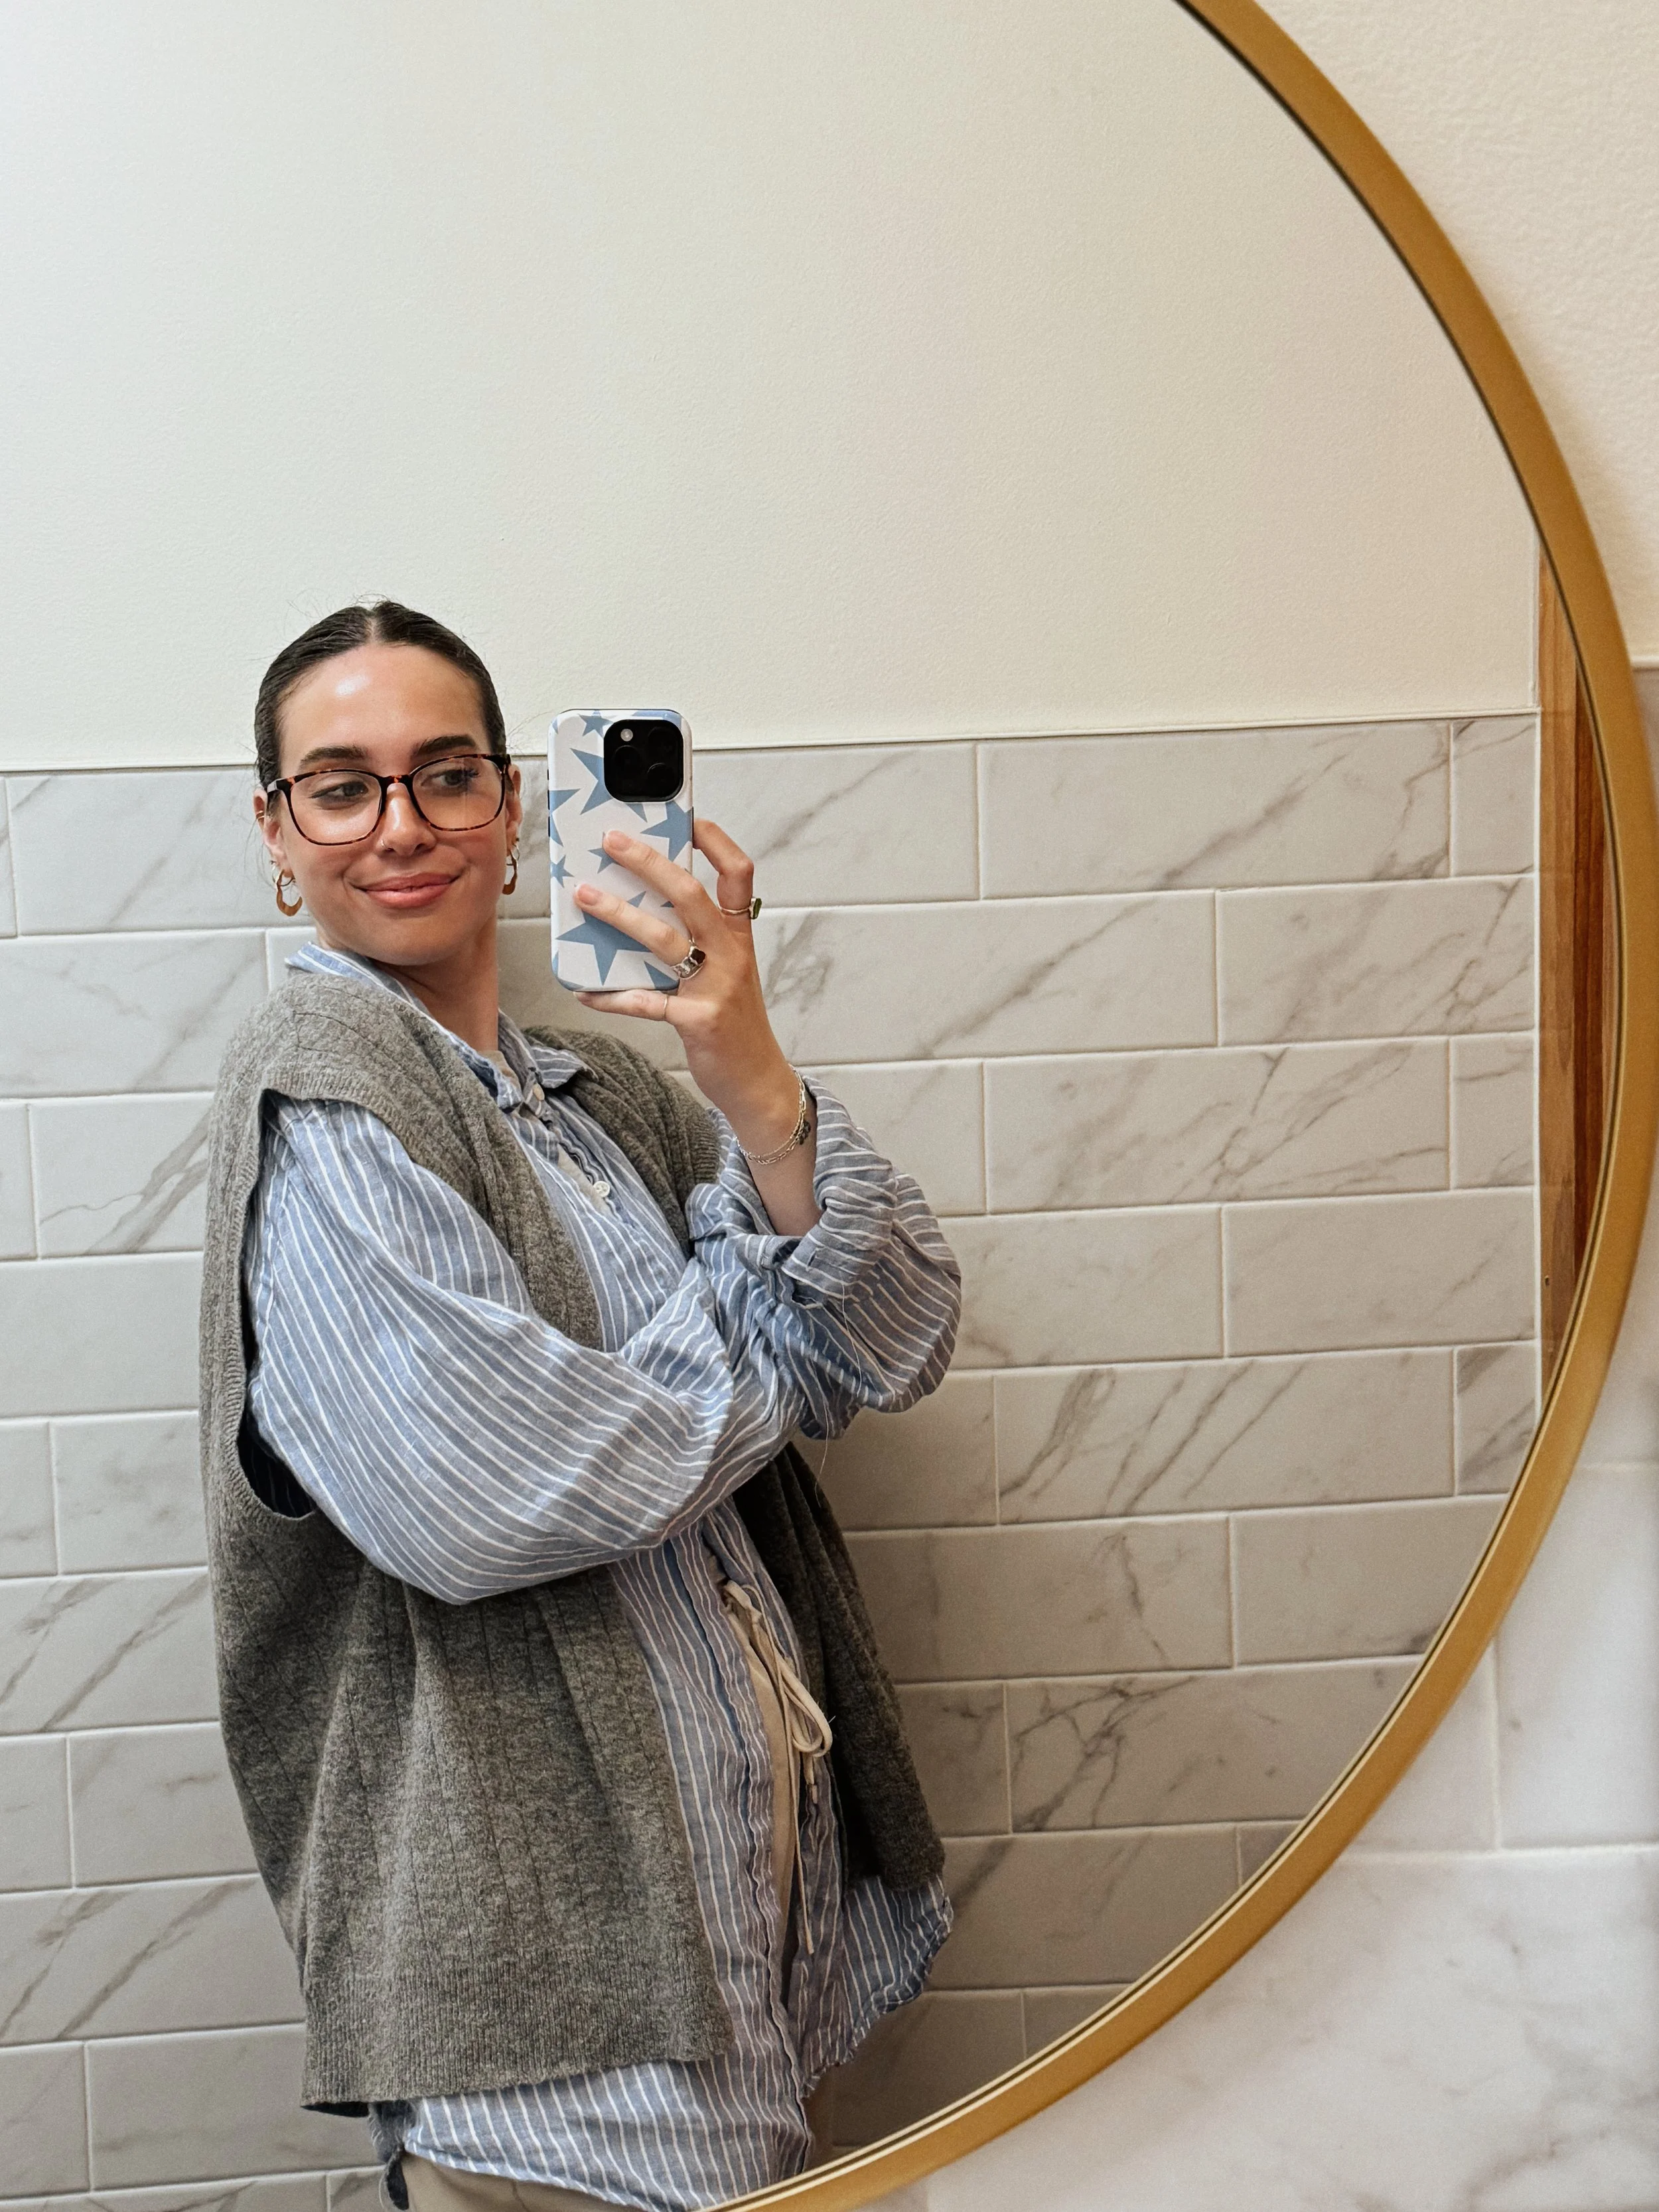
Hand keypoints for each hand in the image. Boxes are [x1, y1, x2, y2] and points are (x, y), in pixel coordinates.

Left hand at [571, 818, 803, 1162]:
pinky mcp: (698, 1020)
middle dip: (648, 863)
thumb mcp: (726, 971)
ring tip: (584, 898)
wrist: (757, 1080)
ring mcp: (716, 986)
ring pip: (664, 938)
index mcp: (738, 935)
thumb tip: (640, 906)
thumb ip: (696, 939)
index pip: (738, 874)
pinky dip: (612, 996)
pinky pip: (647, 1002)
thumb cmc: (733, 1021)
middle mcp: (731, 954)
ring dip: (619, 914)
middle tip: (612, 842)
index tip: (689, 819)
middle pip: (691, 894)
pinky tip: (585, 991)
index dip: (717, 842)